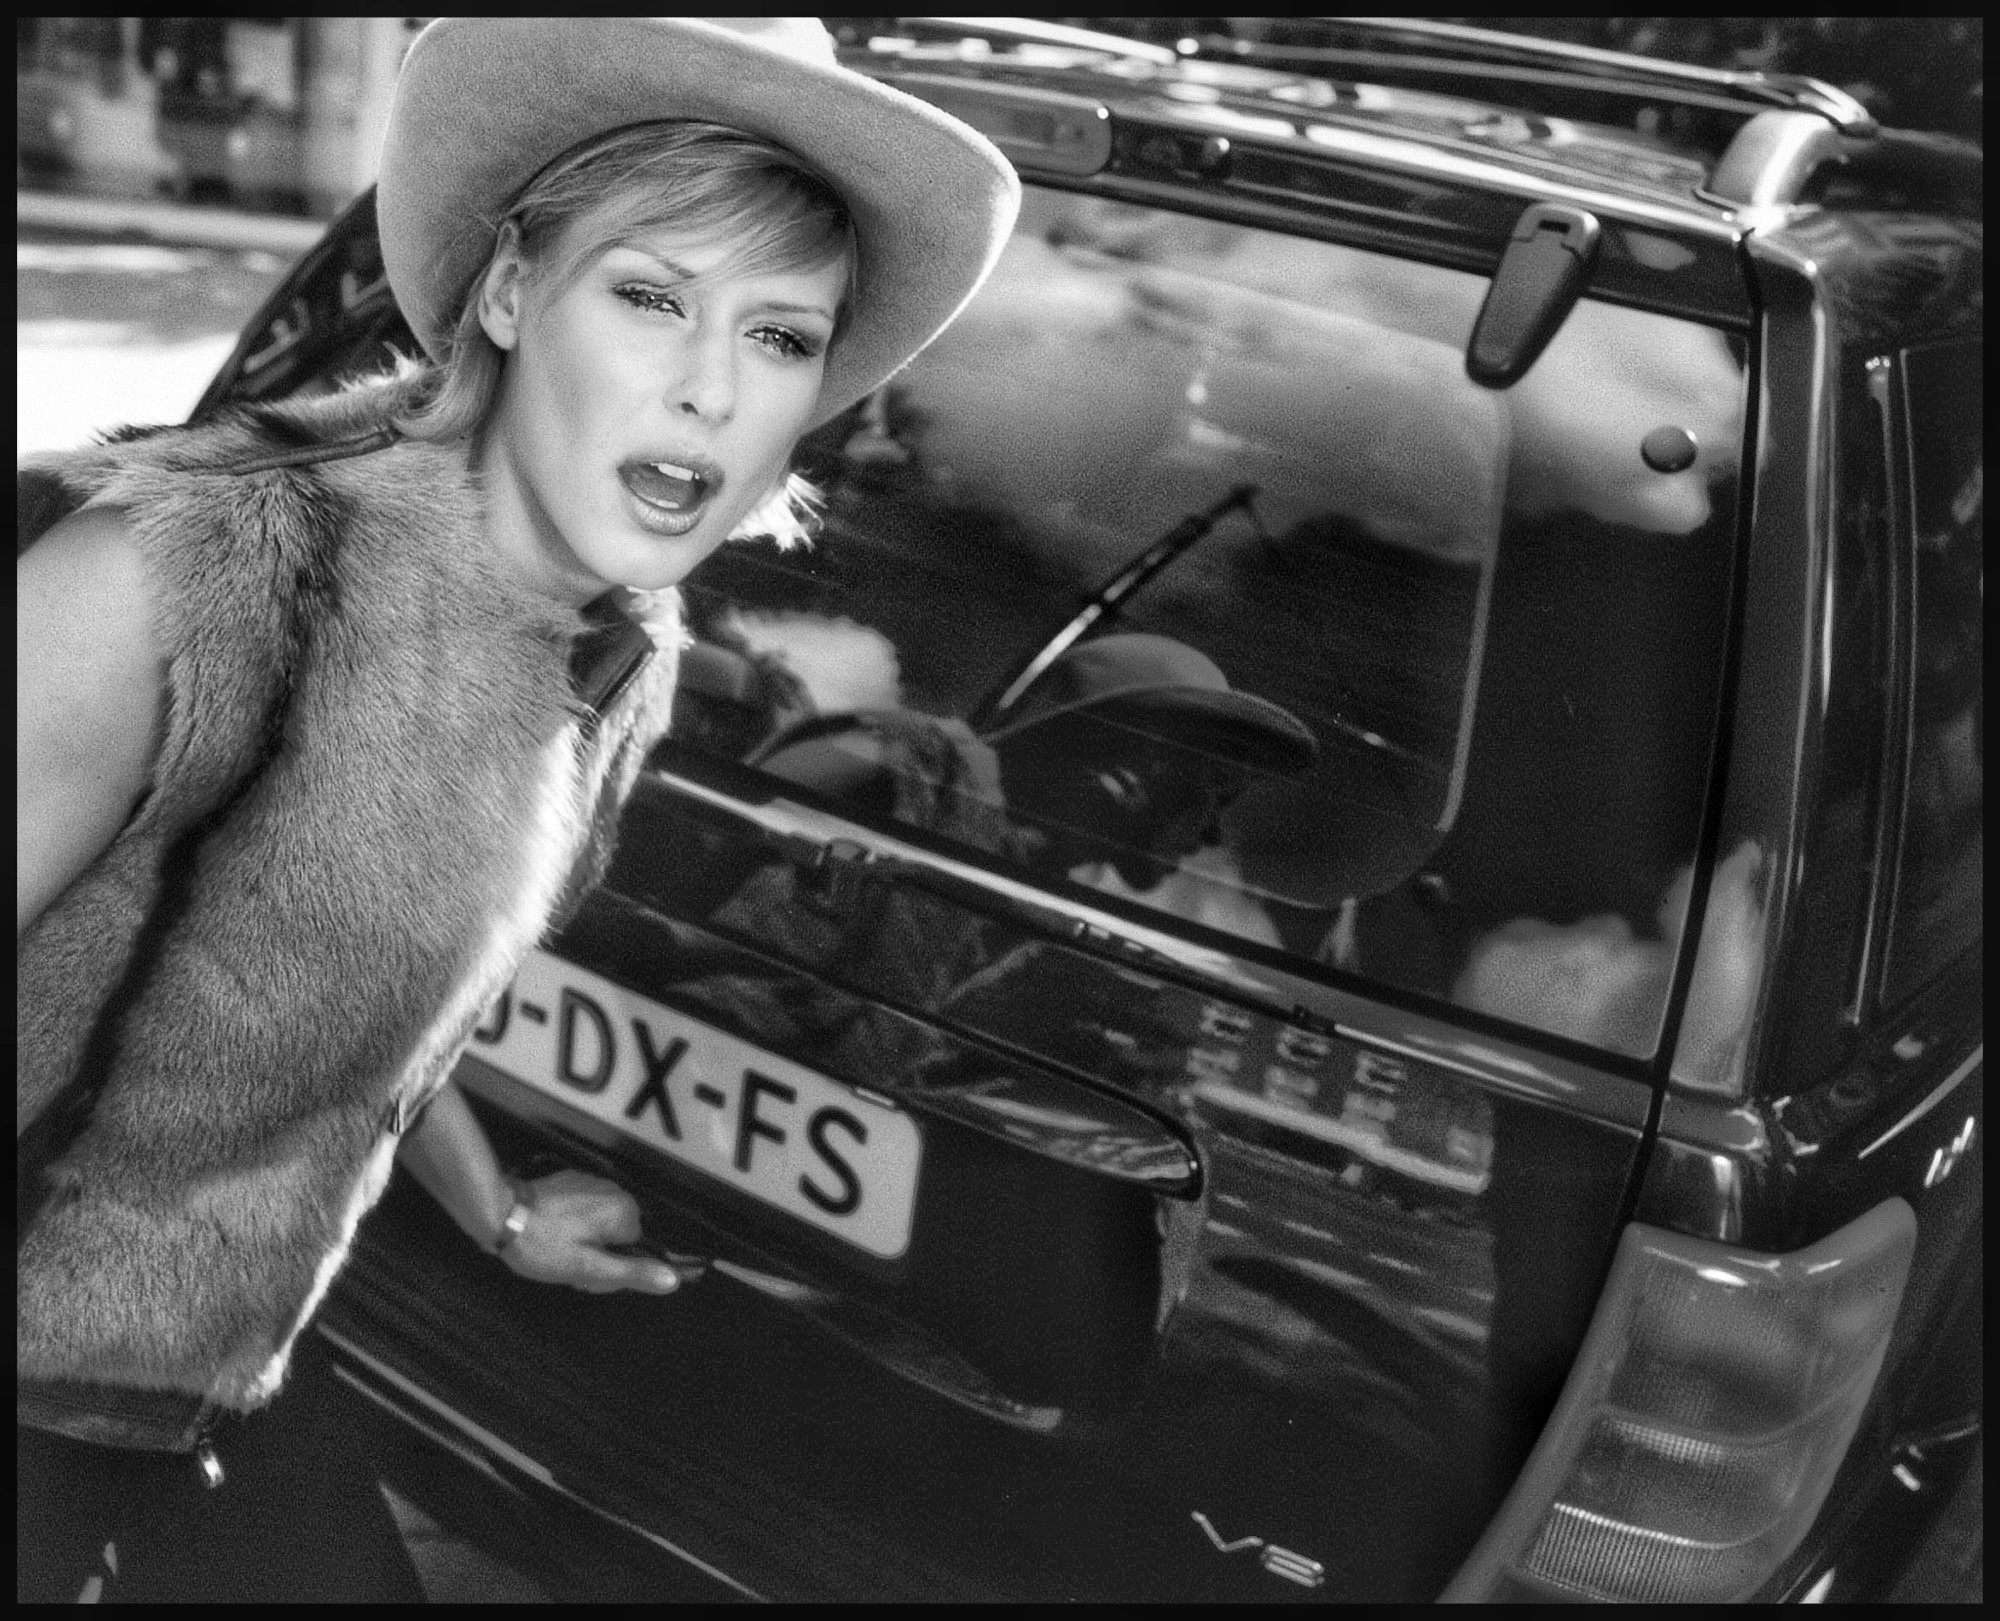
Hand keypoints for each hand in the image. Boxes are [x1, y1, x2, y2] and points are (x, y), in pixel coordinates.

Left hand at [495, 1169, 682, 1295]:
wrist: (501, 1215)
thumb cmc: (542, 1246)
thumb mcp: (588, 1268)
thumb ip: (633, 1272)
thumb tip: (674, 1278)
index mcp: (624, 1212)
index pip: (636, 1250)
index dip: (613, 1267)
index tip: (588, 1276)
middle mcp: (615, 1191)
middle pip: (621, 1236)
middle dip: (600, 1256)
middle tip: (570, 1268)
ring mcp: (593, 1182)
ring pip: (603, 1224)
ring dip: (588, 1241)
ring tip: (559, 1251)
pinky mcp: (573, 1181)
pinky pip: (587, 1210)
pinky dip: (575, 1224)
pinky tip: (554, 1233)